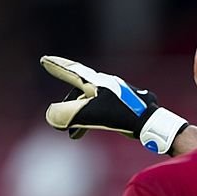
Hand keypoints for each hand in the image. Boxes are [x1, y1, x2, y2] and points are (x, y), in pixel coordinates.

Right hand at [39, 55, 187, 153]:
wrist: (151, 123)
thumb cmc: (121, 116)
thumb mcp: (89, 114)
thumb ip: (67, 114)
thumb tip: (51, 116)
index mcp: (97, 83)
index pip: (73, 72)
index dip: (58, 67)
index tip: (45, 60)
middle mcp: (108, 85)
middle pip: (81, 93)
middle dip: (69, 106)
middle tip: (60, 121)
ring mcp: (119, 94)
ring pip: (93, 104)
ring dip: (81, 118)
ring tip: (74, 135)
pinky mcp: (128, 106)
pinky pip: (105, 110)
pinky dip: (96, 120)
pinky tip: (95, 129)